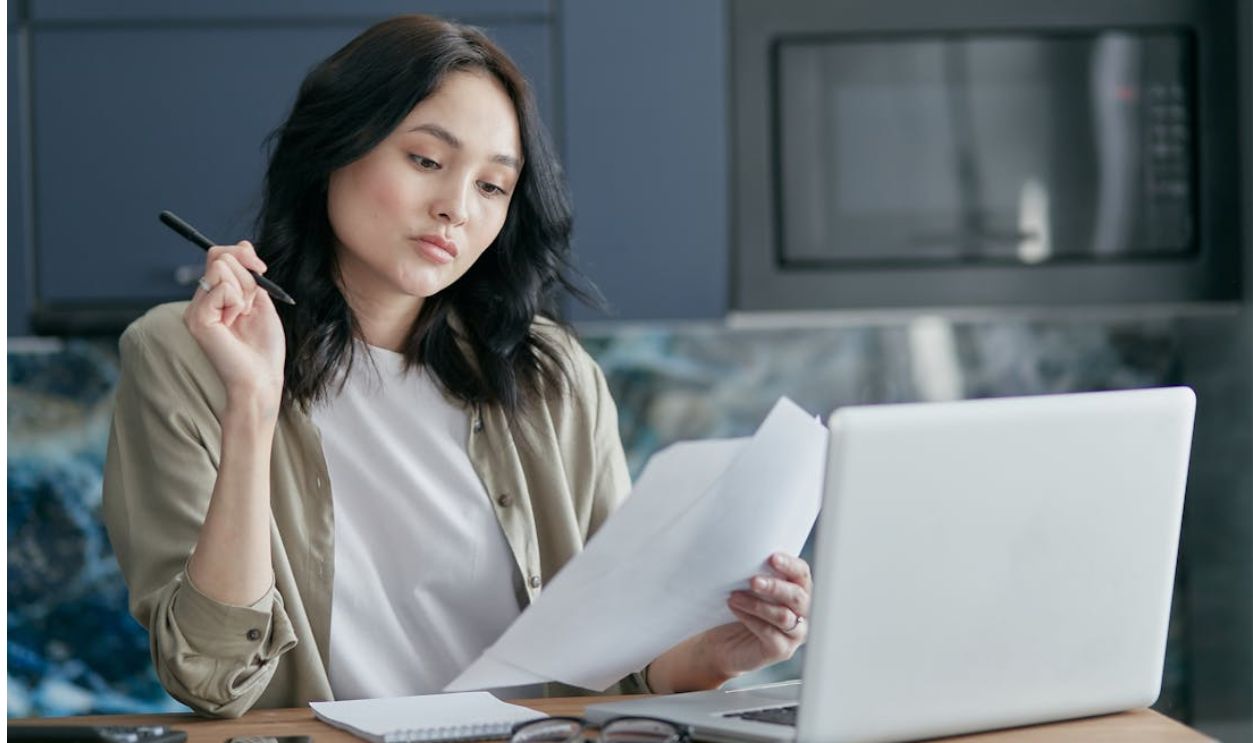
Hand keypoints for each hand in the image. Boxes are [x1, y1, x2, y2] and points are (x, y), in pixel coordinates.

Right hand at [183, 241, 284, 417]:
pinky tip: (235, 323)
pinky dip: (238, 302)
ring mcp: (195, 309)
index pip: (219, 255)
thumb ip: (250, 274)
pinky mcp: (197, 317)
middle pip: (221, 256)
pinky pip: (223, 287)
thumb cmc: (263, 347)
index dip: (242, 254)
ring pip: (222, 268)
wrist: (261, 378)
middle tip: (251, 306)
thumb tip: (244, 244)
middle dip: (247, 276)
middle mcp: (200, 300)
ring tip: (242, 317)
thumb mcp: (261, 302)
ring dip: (244, 291)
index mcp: (214, 296)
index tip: (261, 268)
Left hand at [646, 552, 811, 692]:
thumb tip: (746, 551)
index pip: (802, 573)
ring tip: (734, 596)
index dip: (790, 565)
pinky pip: (770, 634)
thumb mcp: (748, 587)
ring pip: (783, 616)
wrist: (723, 643)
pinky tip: (735, 609)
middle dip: (776, 587)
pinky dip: (751, 619)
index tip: (772, 557)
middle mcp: (802, 612)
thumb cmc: (739, 609)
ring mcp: (795, 634)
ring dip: (758, 605)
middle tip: (753, 581)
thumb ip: (756, 573)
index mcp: (798, 590)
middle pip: (798, 596)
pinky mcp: (782, 650)